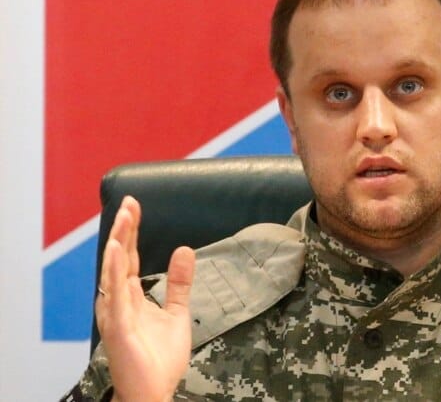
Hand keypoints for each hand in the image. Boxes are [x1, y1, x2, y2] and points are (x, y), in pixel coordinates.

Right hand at [95, 196, 195, 401]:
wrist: (153, 391)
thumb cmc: (159, 358)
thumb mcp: (176, 312)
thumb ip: (178, 284)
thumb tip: (183, 250)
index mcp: (130, 297)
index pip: (130, 258)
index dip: (132, 232)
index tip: (135, 206)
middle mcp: (118, 301)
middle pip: (120, 258)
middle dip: (124, 229)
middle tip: (130, 201)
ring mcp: (115, 313)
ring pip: (114, 271)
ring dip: (120, 242)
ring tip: (125, 216)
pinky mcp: (118, 326)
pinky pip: (115, 295)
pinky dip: (115, 271)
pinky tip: (118, 250)